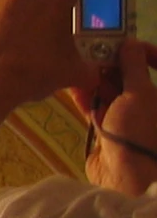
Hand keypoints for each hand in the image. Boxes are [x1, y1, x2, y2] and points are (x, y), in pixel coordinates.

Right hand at [81, 37, 156, 195]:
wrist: (124, 175)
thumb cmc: (139, 129)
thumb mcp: (139, 92)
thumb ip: (132, 66)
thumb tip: (129, 42)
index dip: (144, 51)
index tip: (124, 42)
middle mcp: (147, 104)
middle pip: (131, 76)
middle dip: (112, 63)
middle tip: (92, 49)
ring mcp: (127, 117)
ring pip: (111, 90)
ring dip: (96, 78)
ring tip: (76, 63)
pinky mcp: (107, 129)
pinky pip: (96, 107)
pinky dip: (85, 96)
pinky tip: (71, 83)